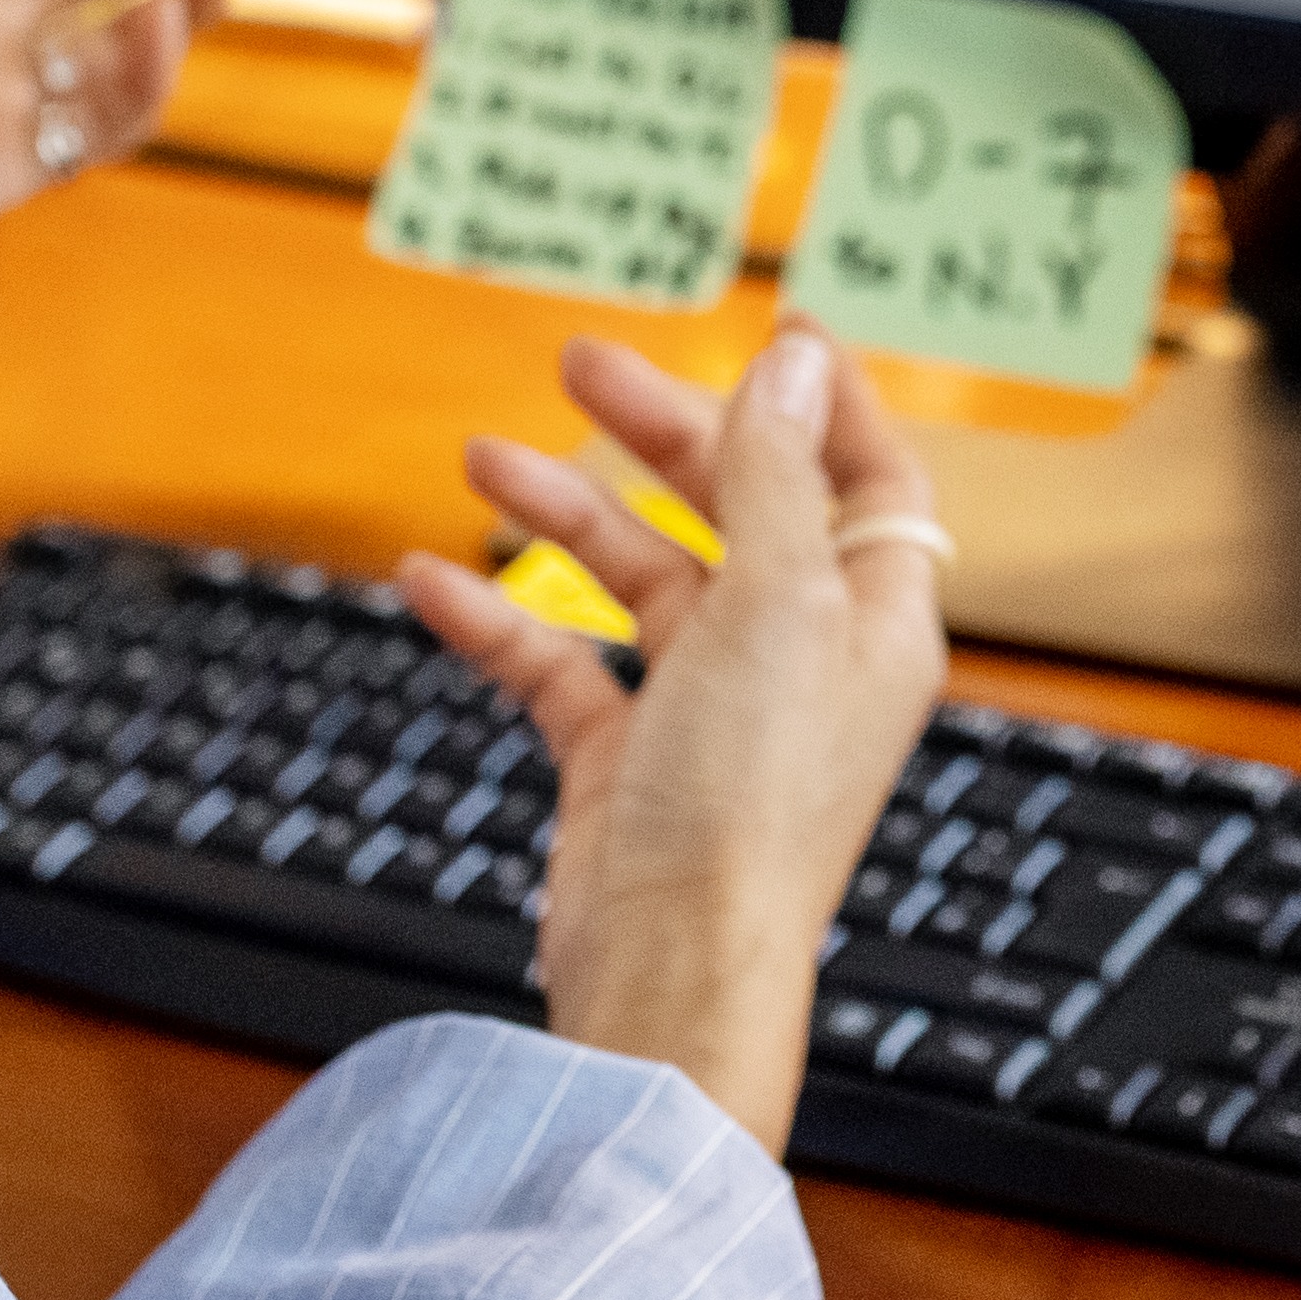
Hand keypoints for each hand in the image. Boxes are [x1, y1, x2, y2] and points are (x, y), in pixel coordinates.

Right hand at [391, 327, 951, 1145]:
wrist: (671, 970)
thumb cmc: (749, 805)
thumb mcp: (775, 604)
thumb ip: (773, 479)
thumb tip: (795, 367)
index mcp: (869, 619)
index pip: (866, 477)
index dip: (824, 402)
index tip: (774, 328)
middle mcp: (798, 658)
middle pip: (737, 507)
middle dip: (659, 432)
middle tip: (578, 365)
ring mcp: (709, 712)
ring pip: (639, 578)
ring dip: (566, 515)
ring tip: (482, 459)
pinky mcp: (625, 767)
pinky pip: (560, 666)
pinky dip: (500, 622)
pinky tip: (432, 582)